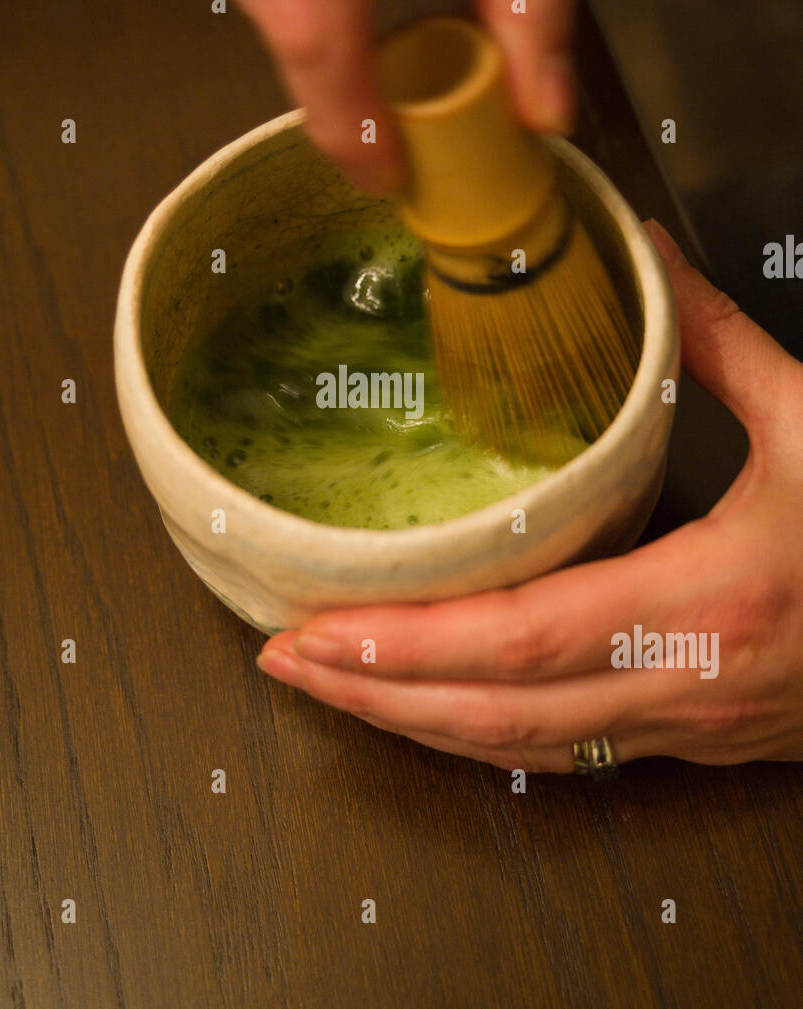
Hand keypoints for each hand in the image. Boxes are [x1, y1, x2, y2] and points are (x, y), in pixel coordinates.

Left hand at [257, 221, 802, 772]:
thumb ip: (720, 342)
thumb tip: (649, 256)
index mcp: (709, 604)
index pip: (523, 638)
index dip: (410, 644)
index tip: (321, 627)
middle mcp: (687, 685)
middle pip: (499, 713)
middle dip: (380, 695)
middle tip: (287, 661)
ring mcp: (692, 729)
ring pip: (527, 750)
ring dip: (420, 725)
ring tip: (338, 687)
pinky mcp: (701, 741)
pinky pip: (572, 753)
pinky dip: (488, 733)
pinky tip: (440, 709)